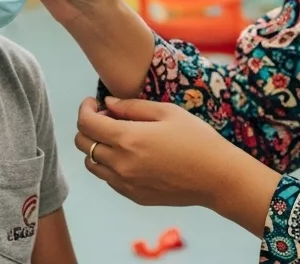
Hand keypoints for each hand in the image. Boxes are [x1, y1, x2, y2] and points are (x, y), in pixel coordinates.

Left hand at [73, 97, 278, 215]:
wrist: (217, 177)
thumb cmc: (197, 139)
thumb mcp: (167, 112)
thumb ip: (132, 106)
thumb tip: (108, 103)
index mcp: (127, 139)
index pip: (86, 123)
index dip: (85, 109)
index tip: (94, 102)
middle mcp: (120, 163)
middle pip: (83, 144)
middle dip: (89, 126)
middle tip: (108, 117)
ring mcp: (125, 183)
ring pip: (91, 163)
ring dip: (96, 147)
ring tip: (118, 137)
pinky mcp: (133, 196)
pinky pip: (108, 179)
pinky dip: (109, 164)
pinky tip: (129, 155)